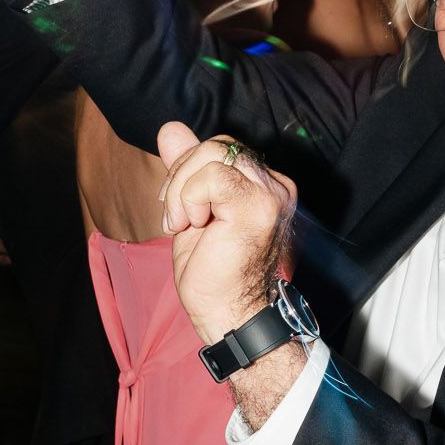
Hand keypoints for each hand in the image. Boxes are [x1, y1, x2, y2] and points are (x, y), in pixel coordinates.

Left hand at [157, 121, 297, 346]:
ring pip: (212, 153)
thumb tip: (170, 129)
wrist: (228, 316)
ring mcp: (271, 193)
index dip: (189, 170)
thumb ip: (186, 169)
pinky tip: (194, 225)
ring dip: (182, 190)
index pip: (223, 149)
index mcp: (264, 186)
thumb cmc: (214, 275)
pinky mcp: (258, 205)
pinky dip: (190, 198)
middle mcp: (275, 185)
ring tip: (185, 224)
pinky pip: (211, 175)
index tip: (179, 209)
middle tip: (177, 217)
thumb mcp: (191, 210)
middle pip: (218, 145)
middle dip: (182, 175)